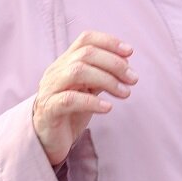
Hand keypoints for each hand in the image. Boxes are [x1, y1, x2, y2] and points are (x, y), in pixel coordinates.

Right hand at [32, 31, 136, 165]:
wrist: (48, 141)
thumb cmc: (71, 113)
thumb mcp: (88, 90)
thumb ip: (102, 75)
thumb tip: (126, 64)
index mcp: (65, 63)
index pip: (85, 39)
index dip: (109, 41)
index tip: (130, 52)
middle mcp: (55, 72)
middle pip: (85, 54)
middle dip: (114, 63)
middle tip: (133, 79)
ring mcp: (50, 89)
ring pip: (77, 72)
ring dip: (107, 79)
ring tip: (124, 93)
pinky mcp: (49, 110)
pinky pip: (69, 99)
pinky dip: (92, 101)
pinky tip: (108, 107)